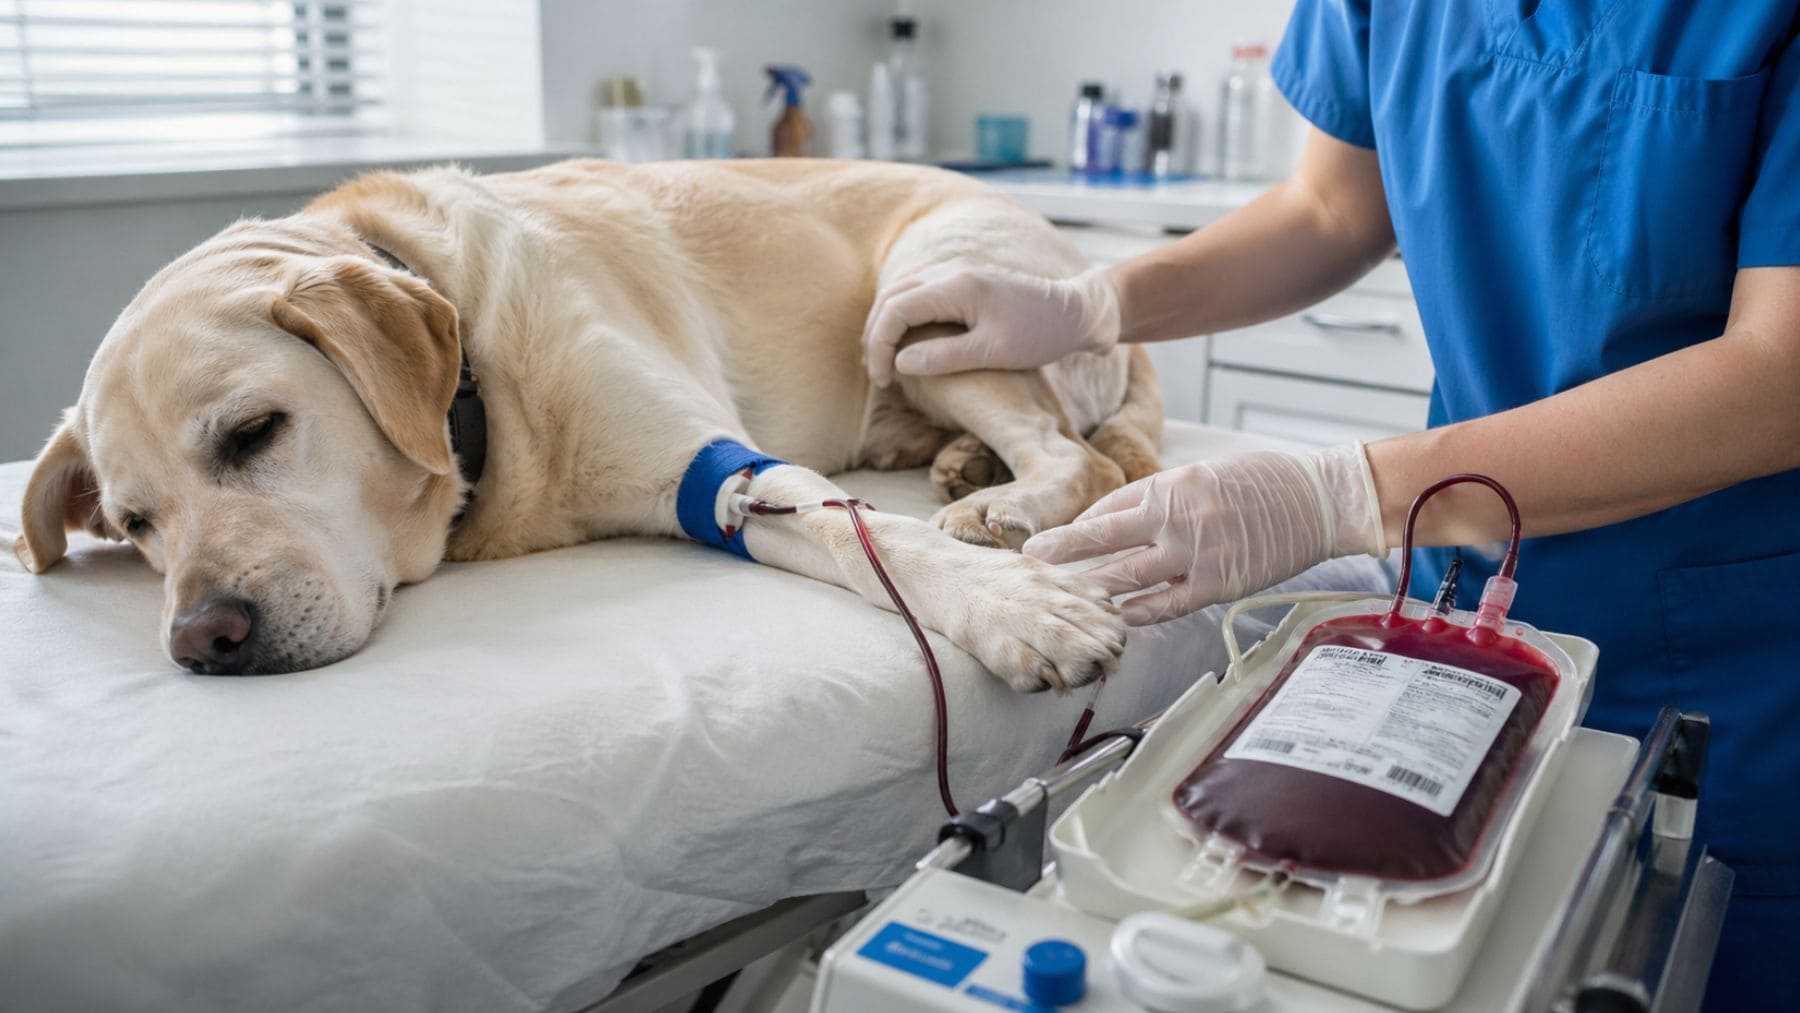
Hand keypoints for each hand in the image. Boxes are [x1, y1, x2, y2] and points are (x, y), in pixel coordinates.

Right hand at [862, 262, 1121, 386]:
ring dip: (886, 324)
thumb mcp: (993, 352)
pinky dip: (903, 315)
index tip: (884, 380)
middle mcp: (950, 270)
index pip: (895, 310)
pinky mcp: (963, 278)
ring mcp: (956, 270)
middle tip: (877, 373)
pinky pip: (918, 291)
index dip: (880, 346)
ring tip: (883, 359)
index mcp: (955, 285)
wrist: (1075, 311)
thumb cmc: (1040, 333)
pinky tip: (904, 341)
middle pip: (890, 297)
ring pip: (901, 291)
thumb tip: (900, 362)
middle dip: (876, 335)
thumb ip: (944, 356)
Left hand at [1022, 445, 1386, 624]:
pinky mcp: (1219, 584)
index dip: (1080, 528)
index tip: (1056, 541)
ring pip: (1128, 577)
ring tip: (1060, 600)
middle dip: (1063, 553)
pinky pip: (1167, 604)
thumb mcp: (1204, 473)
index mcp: (1171, 485)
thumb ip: (1161, 497)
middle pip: (1104, 540)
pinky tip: (1115, 620)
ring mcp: (1196, 554)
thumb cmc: (1262, 481)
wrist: (1319, 500)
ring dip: (1091, 589)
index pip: (1109, 510)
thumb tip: (1116, 520)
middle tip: (1029, 562)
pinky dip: (1138, 613)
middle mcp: (1177, 518)